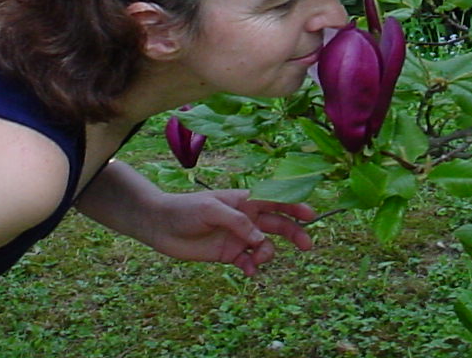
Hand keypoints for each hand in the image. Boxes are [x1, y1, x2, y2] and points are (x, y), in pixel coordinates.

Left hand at [144, 190, 314, 276]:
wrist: (160, 225)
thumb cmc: (185, 209)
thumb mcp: (211, 209)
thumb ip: (238, 222)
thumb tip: (260, 239)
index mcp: (244, 200)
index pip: (275, 201)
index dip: (294, 206)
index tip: (311, 215)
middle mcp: (245, 218)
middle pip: (277, 224)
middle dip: (294, 233)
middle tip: (307, 246)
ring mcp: (238, 237)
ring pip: (265, 246)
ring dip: (267, 253)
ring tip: (257, 260)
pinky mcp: (228, 254)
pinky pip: (249, 262)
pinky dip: (253, 268)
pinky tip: (248, 271)